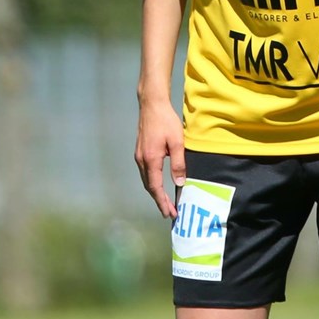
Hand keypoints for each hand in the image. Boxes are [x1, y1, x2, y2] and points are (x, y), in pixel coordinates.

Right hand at [134, 102, 185, 218]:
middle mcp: (142, 160)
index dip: (162, 202)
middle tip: (170, 212)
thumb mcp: (177, 142)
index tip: (170, 213)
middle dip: (159, 200)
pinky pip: (145, 172)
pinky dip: (152, 182)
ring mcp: (139, 155)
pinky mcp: (140, 151)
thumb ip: (178, 163)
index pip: (155, 187)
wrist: (152, 105)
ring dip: (155, 192)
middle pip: (149, 186)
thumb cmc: (166, 121)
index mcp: (151, 160)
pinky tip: (158, 184)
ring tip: (165, 201)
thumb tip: (179, 183)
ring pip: (146, 180)